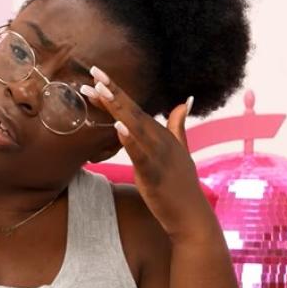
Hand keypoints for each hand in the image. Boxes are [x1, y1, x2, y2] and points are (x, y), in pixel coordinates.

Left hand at [82, 66, 218, 242]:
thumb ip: (179, 126)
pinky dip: (130, 139)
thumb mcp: (182, 151)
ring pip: (134, 127)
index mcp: (162, 134)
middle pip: (132, 111)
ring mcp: (158, 155)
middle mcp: (160, 140)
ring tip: (101, 90)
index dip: (116, 93)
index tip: (97, 77)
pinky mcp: (154, 173)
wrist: (192, 216)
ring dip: (117, 108)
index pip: (134, 109)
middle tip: (94, 71)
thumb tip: (185, 101)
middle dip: (113, 91)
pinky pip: (140, 154)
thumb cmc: (182, 186)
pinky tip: (118, 126)